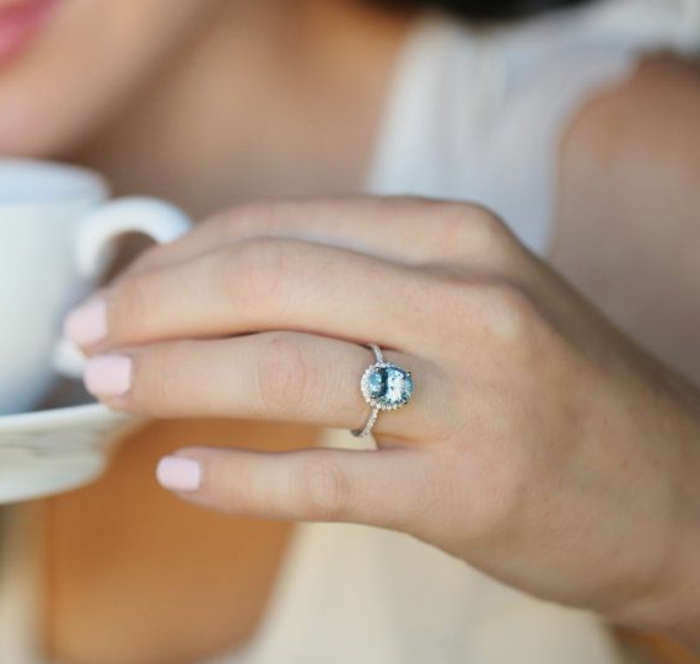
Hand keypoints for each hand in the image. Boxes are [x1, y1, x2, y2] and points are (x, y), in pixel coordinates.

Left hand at [64, 197, 699, 645]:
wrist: (674, 485)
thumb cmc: (562, 389)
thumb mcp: (476, 298)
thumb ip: (366, 283)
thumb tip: (236, 292)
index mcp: (459, 239)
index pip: (281, 226)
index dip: (183, 257)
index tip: (128, 291)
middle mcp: (467, 301)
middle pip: (267, 283)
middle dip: (156, 308)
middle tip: (93, 339)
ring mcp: (472, 398)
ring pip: (283, 372)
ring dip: (176, 381)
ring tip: (114, 394)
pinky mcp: (468, 493)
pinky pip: (324, 477)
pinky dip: (239, 477)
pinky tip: (181, 473)